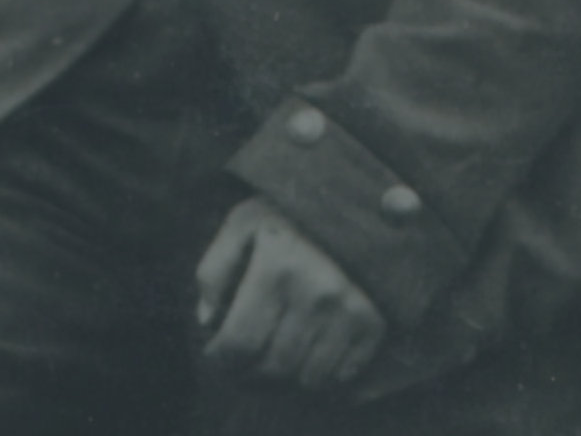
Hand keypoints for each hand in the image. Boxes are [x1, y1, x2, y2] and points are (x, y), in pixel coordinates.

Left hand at [196, 196, 385, 389]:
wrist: (352, 202)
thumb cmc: (288, 213)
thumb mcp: (243, 222)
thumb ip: (215, 268)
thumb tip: (208, 320)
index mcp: (277, 265)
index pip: (241, 342)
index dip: (222, 359)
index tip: (217, 356)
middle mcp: (315, 291)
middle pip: (274, 366)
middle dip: (251, 370)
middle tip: (245, 360)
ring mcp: (348, 309)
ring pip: (308, 378)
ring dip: (287, 375)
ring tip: (276, 354)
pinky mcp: (373, 321)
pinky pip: (342, 375)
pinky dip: (323, 373)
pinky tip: (310, 350)